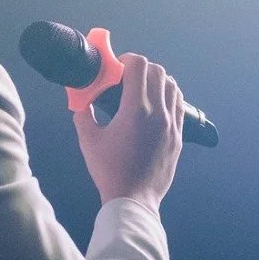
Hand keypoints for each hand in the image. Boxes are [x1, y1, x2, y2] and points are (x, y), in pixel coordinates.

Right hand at [74, 52, 183, 210]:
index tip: (116, 67)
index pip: (139, 66)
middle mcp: (158, 112)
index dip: (126, 60)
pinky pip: (179, 105)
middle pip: (158, 71)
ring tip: (142, 89)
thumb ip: (83, 113)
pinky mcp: (179, 135)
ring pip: (172, 86)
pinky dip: (168, 96)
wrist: (134, 199)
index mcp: (136, 109)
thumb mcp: (88, 140)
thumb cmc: (109, 170)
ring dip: (157, 80)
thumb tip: (79, 98)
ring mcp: (172, 124)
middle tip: (126, 77)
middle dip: (141, 68)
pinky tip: (156, 104)